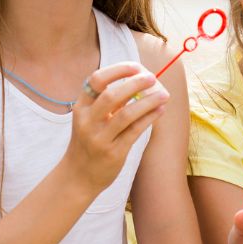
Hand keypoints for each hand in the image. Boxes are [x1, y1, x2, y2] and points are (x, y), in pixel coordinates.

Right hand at [67, 62, 169, 193]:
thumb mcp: (91, 119)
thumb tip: (138, 80)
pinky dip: (149, 118)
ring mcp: (99, 138)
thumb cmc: (89, 141)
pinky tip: (161, 110)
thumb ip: (108, 102)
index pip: (96, 80)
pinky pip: (135, 131)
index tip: (135, 66)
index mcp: (81, 108)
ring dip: (148, 102)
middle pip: (111, 95)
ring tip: (164, 94)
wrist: (78, 176)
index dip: (117, 70)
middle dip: (134, 84)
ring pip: (126, 114)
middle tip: (152, 78)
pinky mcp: (113, 153)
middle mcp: (87, 122)